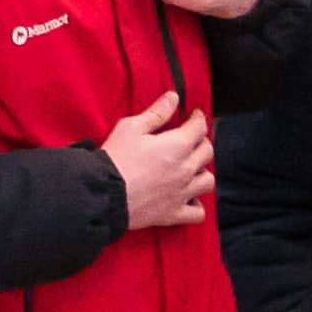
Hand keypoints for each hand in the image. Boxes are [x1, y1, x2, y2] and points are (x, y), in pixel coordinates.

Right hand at [103, 93, 214, 233]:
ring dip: (202, 172)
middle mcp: (186, 169)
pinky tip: (189, 198)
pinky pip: (197, 213)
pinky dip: (197, 205)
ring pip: (207, 181)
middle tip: (190, 139)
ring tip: (191, 169)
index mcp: (178, 146)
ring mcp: (182, 193)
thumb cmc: (116, 159)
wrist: (103, 194)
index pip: (199, 127)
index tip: (193, 116)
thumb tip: (173, 98)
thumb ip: (156, 113)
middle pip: (207, 152)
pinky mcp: (173, 213)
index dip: (198, 118)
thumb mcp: (131, 128)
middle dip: (201, 142)